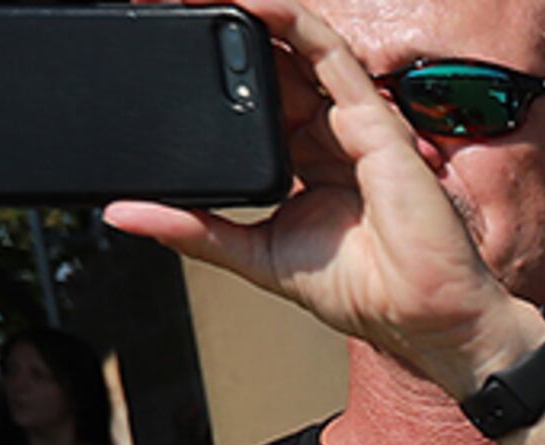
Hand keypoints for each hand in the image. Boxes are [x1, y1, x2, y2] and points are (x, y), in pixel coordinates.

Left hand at [102, 0, 539, 399]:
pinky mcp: (372, 117)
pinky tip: (245, 4)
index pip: (256, 100)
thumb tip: (123, 216)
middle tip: (161, 11)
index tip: (159, 51)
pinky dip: (285, 19)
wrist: (421, 314)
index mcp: (306, 163)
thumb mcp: (253, 255)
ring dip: (245, 14)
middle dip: (217, 31)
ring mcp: (352, 121)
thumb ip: (192, 230)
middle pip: (270, 65)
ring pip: (293, 45)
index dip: (212, 74)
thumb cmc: (364, 291)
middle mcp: (329, 134)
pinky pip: (325, 50)